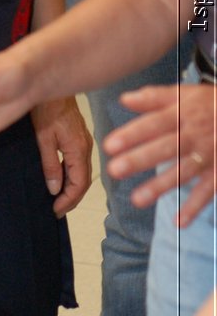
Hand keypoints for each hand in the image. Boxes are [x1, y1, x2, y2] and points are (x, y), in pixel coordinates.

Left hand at [30, 96, 92, 214]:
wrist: (51, 81)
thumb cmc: (46, 106)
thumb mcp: (43, 137)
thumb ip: (50, 164)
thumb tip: (54, 189)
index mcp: (79, 148)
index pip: (79, 184)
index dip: (68, 201)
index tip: (55, 210)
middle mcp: (86, 146)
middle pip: (83, 180)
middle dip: (71, 197)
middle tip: (56, 209)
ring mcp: (84, 140)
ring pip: (82, 171)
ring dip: (72, 186)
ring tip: (57, 197)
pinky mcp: (78, 134)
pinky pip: (78, 161)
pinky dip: (71, 173)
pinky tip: (60, 176)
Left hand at [104, 84, 215, 225]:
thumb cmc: (210, 104)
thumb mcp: (184, 93)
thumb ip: (154, 97)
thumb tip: (124, 99)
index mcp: (181, 113)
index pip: (153, 124)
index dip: (132, 135)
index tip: (109, 145)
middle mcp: (193, 135)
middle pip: (165, 148)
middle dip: (139, 160)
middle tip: (114, 170)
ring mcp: (207, 155)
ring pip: (183, 171)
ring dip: (160, 186)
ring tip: (137, 199)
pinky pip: (207, 191)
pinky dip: (194, 207)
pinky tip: (178, 222)